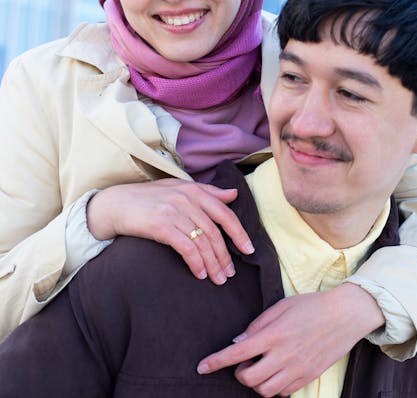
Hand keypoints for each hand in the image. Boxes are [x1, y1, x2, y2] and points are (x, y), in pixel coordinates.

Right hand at [86, 178, 253, 284]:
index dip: (239, 233)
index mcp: (194, 190)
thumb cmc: (148, 198)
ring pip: (203, 242)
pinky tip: (200, 274)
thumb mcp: (178, 189)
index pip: (225, 213)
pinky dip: (196, 263)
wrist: (115, 204)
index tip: (249, 250)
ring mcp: (174, 212)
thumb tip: (234, 194)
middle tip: (230, 275)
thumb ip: (207, 192)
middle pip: (215, 232)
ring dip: (213, 264)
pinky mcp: (161, 226)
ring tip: (218, 280)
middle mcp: (186, 199)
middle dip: (225, 256)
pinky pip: (186, 248)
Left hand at [197, 282, 384, 395]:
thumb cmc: (312, 306)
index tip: (202, 367)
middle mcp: (284, 355)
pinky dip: (274, 387)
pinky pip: (283, 393)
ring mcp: (297, 369)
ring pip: (265, 391)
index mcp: (275, 334)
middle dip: (240, 374)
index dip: (216, 362)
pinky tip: (276, 373)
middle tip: (243, 363)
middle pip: (249, 379)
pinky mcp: (307, 378)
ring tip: (259, 368)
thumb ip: (258, 324)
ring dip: (256, 383)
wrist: (345, 316)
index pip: (238, 353)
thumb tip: (238, 342)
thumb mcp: (282, 306)